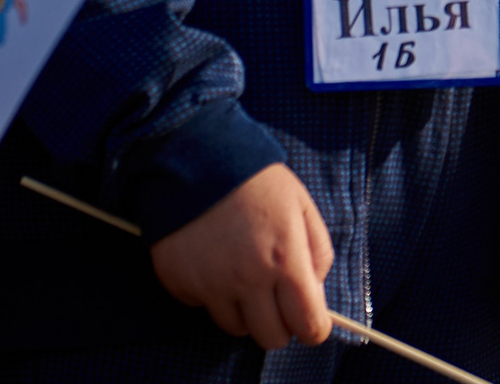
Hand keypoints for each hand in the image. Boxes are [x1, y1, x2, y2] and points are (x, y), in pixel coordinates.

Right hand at [150, 164, 333, 349]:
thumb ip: (318, 252)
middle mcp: (248, 280)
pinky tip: (214, 261)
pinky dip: (212, 294)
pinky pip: (203, 307)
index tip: (311, 321)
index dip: (314, 328)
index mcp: (285, 259)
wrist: (198, 160)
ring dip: (246, 311)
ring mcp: (210, 286)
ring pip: (236, 328)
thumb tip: (315, 291)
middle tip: (277, 299)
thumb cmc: (257, 182)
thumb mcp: (302, 207)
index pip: (308, 324)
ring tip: (244, 274)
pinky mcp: (180, 285)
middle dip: (281, 324)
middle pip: (271, 338)